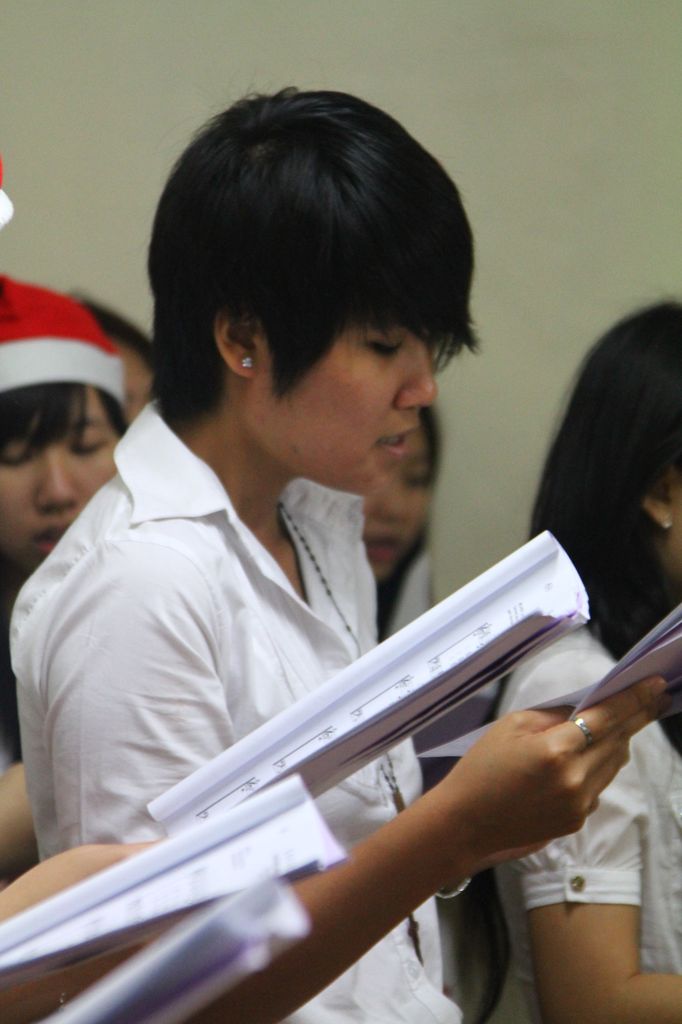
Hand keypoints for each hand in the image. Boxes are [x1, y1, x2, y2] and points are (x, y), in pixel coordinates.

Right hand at [431, 675, 666, 875]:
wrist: (464, 822)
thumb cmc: (481, 767)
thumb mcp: (512, 726)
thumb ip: (554, 714)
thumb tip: (586, 708)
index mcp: (556, 750)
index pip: (608, 717)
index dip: (635, 699)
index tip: (656, 684)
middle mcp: (575, 780)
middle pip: (619, 740)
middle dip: (634, 717)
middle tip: (653, 696)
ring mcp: (579, 805)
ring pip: (613, 764)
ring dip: (616, 742)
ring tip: (616, 724)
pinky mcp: (576, 821)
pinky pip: (598, 785)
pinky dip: (596, 767)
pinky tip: (580, 759)